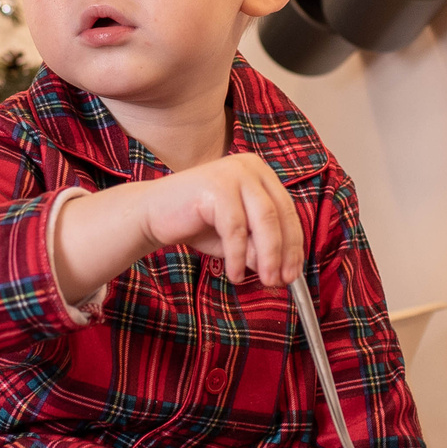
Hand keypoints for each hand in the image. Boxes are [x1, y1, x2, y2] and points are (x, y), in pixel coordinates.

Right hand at [136, 154, 304, 285]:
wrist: (151, 213)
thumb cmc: (196, 222)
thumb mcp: (237, 237)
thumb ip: (259, 246)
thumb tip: (283, 269)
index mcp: (260, 172)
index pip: (288, 210)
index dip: (295, 245)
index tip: (294, 273)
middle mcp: (250, 166)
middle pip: (280, 215)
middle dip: (284, 253)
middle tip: (281, 281)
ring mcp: (232, 173)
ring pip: (264, 222)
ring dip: (267, 257)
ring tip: (265, 280)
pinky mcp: (215, 187)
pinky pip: (236, 229)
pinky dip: (238, 256)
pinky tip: (235, 274)